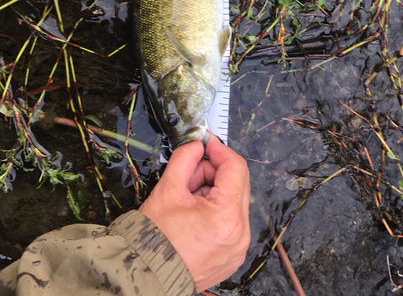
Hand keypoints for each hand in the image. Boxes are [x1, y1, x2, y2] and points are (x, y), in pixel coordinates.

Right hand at [139, 135, 250, 291]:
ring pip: (234, 200)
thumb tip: (198, 144)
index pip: (235, 167)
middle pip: (237, 182)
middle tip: (189, 174)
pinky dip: (217, 209)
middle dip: (214, 171)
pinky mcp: (234, 253)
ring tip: (187, 199)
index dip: (219, 150)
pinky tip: (194, 214)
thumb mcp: (168, 189)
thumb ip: (186, 158)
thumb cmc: (155, 237)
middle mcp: (241, 233)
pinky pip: (232, 219)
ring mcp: (239, 246)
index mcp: (227, 216)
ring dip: (214, 190)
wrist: (146, 276)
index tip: (204, 142)